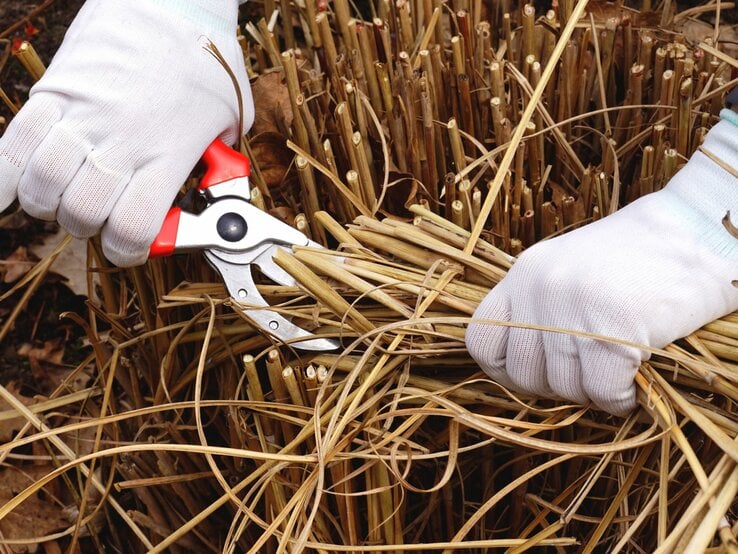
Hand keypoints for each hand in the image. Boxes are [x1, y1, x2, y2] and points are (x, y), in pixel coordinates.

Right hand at [0, 0, 252, 265]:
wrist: (169, 1)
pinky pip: (12, 145)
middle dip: (87, 227)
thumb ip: (217, 164)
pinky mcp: (54, 92)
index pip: (131, 228)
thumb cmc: (206, 61)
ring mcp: (82, 117)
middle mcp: (121, 142)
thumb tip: (209, 190)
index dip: (127, 251)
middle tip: (97, 216)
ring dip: (48, 204)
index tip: (130, 247)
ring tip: (62, 197)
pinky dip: (1, 178)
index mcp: (166, 155)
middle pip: (82, 213)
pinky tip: (5, 194)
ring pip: (43, 186)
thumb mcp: (231, 121)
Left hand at [466, 119, 737, 415]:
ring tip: (619, 374)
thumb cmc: (639, 260)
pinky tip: (636, 384)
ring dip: (595, 394)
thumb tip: (524, 374)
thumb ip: (540, 309)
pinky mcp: (613, 326)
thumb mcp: (570, 271)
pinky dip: (621, 400)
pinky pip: (603, 392)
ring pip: (565, 388)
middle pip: (523, 374)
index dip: (506, 368)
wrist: (700, 232)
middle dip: (558, 389)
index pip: (481, 339)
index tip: (537, 375)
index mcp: (525, 273)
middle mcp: (540, 288)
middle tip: (590, 378)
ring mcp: (573, 306)